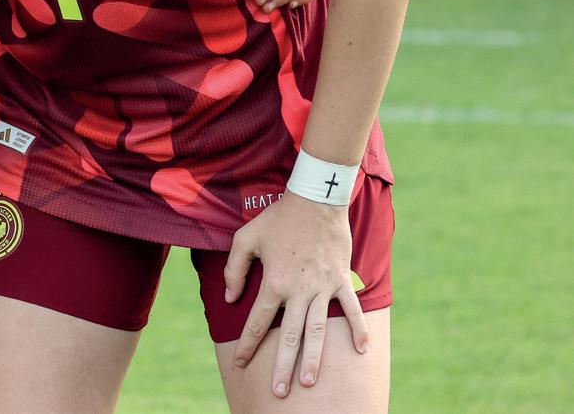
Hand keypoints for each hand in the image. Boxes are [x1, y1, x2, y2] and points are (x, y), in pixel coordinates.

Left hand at [224, 193, 368, 396]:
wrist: (315, 200)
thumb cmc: (278, 218)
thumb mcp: (245, 237)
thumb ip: (235, 269)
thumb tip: (231, 298)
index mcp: (274, 282)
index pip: (257, 321)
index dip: (247, 344)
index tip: (240, 363)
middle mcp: (299, 290)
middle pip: (289, 336)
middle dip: (282, 366)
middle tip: (279, 392)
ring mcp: (323, 287)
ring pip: (318, 330)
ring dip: (314, 358)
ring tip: (308, 381)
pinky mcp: (342, 280)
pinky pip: (352, 309)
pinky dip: (358, 329)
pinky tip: (362, 350)